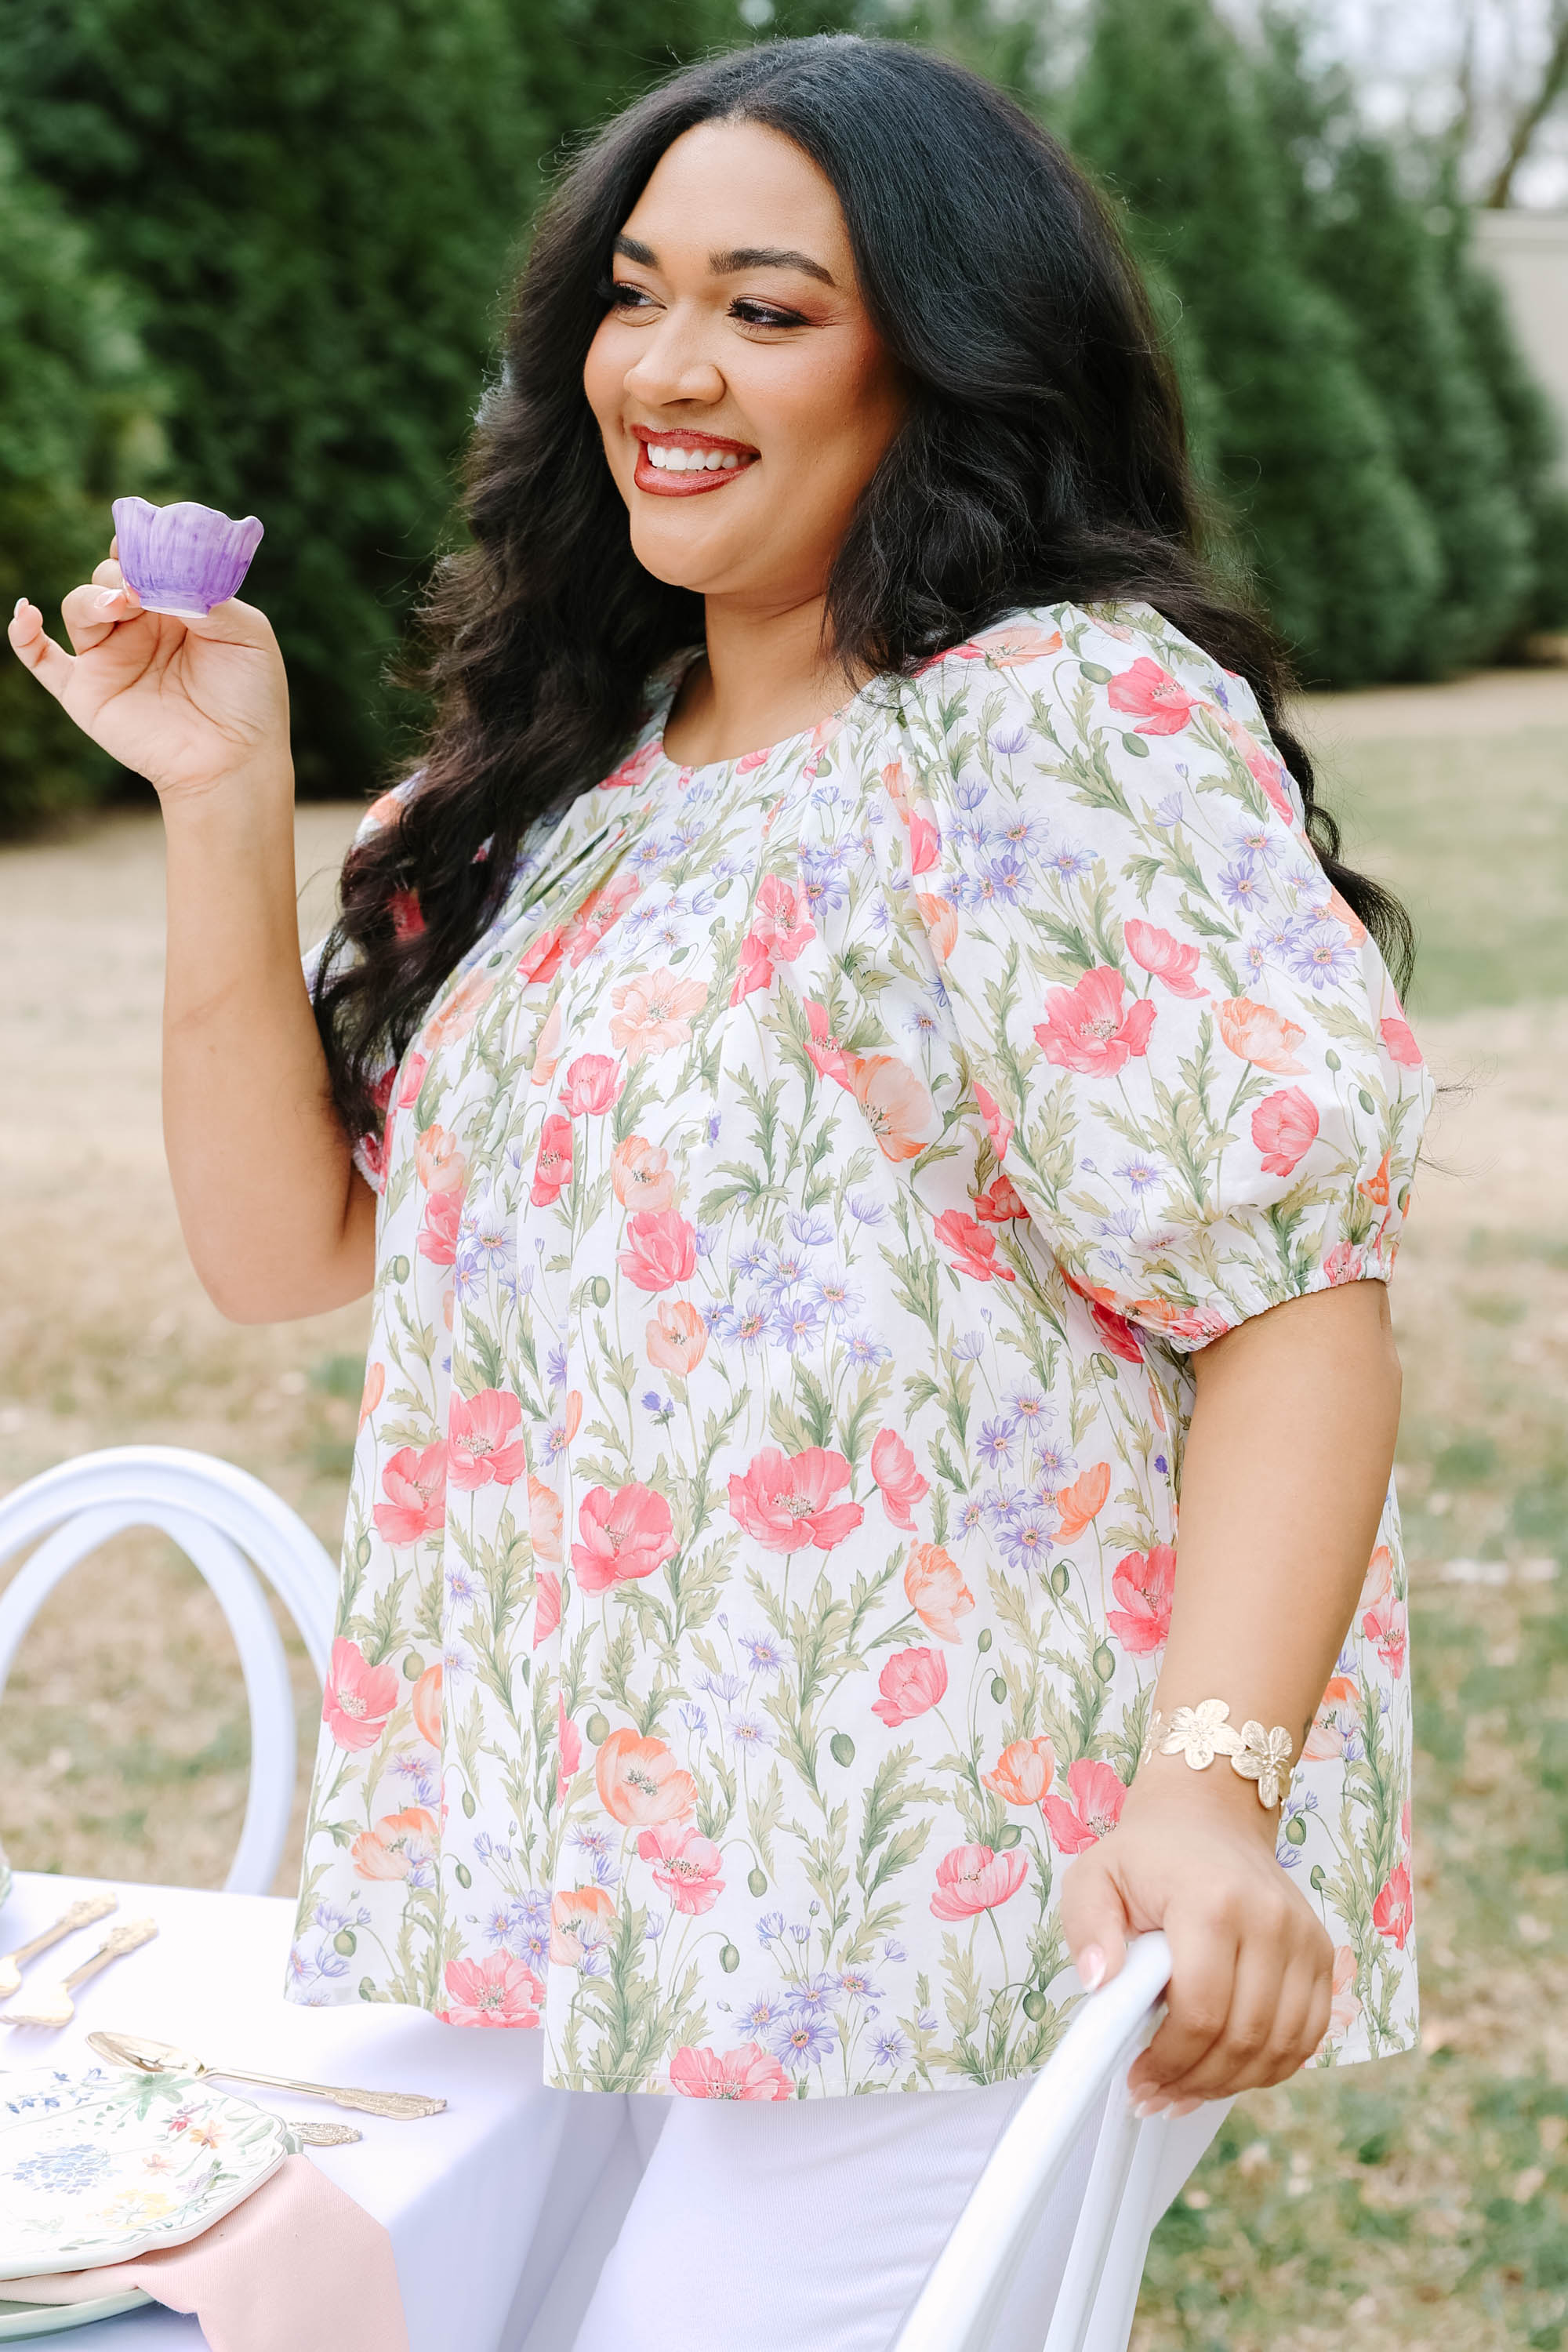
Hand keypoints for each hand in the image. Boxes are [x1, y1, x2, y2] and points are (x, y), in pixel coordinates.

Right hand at [7, 549, 290, 806]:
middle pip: (107, 577)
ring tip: (121, 605)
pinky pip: (41, 658)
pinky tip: (26, 613)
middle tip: (141, 586)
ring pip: (80, 605)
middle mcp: (138, 626)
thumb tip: (165, 574)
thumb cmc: (250, 698)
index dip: (140, 547)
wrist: (235, 762)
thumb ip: (210, 597)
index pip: (143, 562)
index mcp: (175, 606)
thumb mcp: (247, 635)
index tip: (147, 542)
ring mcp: (110, 657)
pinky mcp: (86, 690)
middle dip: (120, 575)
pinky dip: (24, 634)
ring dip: (94, 597)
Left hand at [1059, 1762, 1332, 2112]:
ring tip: (1188, 2091)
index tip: (1138, 2081)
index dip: (1169, 2061)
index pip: (1201, 2010)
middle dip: (1196, 2082)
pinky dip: (1271, 2067)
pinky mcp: (1322, 1954)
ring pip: (1281, 2047)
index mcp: (1212, 1901)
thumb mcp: (1094, 1877)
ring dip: (1233, 2084)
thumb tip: (1100, 1984)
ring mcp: (1304, 1938)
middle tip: (1157, 2097)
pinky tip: (1230, 2072)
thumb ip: (1088, 1928)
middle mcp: (1270, 1919)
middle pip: (1244, 2037)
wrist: (1209, 1820)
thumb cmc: (1146, 1857)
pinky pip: (1307, 2036)